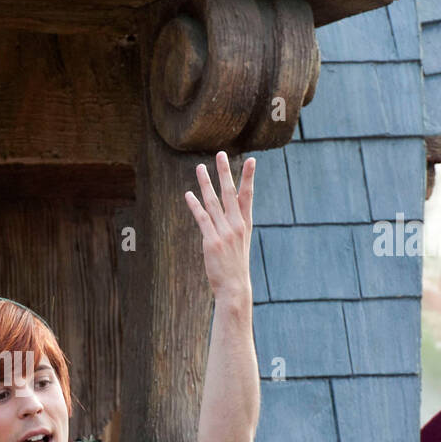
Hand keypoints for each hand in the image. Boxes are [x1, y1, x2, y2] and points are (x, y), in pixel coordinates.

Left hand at [184, 151, 253, 301]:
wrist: (235, 287)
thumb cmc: (235, 267)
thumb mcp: (240, 244)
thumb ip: (234, 227)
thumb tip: (227, 216)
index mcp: (245, 225)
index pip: (247, 196)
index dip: (249, 177)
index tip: (251, 160)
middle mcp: (237, 225)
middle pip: (230, 193)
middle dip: (225, 172)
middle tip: (221, 154)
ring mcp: (225, 233)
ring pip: (214, 202)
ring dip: (206, 183)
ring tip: (200, 167)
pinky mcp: (212, 241)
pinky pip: (202, 218)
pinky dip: (195, 205)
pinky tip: (189, 194)